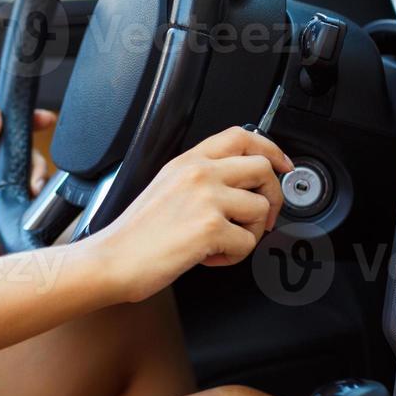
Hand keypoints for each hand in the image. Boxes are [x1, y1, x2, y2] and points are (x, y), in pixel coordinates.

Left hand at [0, 98, 57, 270]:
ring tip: (30, 200)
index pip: (11, 134)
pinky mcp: (17, 219)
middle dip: (37, 166)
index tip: (47, 119)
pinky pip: (39, 207)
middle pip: (30, 158)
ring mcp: (7, 198)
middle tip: (30, 183)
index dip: (31, 123)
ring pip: (38, 181)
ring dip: (41, 188)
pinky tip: (36, 214)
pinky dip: (42, 208)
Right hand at [85, 126, 293, 304]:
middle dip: (272, 197)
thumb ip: (200, 178)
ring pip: (261, 208)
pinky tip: (209, 256)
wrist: (113, 259)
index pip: (242, 136)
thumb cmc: (135, 233)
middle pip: (263, 168)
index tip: (282, 165)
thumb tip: (241, 186)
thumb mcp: (166, 187)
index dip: (271, 149)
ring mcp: (206, 198)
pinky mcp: (211, 228)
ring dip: (250, 233)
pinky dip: (233, 257)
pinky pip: (248, 243)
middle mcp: (199, 173)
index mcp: (187, 161)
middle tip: (261, 218)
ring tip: (222, 242)